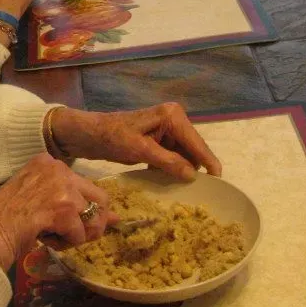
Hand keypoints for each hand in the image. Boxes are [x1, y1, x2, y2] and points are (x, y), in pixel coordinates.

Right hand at [0, 154, 118, 269]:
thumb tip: (114, 218)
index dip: (87, 210)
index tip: (79, 224)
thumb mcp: (40, 201)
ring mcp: (60, 186)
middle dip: (91, 223)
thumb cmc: (4, 220)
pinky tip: (43, 239)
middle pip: (99, 199)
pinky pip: (79, 234)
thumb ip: (71, 202)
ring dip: (74, 236)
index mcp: (48, 162)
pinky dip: (64, 244)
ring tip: (50, 237)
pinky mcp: (61, 207)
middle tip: (71, 236)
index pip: (86, 185)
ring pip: (90, 219)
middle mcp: (57, 168)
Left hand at [50, 103, 221, 180]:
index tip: (219, 179)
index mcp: (172, 116)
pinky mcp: (156, 140)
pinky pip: (171, 157)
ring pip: (182, 155)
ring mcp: (165, 129)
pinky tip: (163, 179)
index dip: (208, 161)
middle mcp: (173, 119)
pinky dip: (168, 168)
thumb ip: (168, 161)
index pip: (196, 142)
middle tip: (196, 190)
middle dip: (193, 168)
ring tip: (179, 187)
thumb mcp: (140, 150)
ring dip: (179, 170)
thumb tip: (192, 175)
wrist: (87, 134)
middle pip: (191, 149)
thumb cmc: (111, 137)